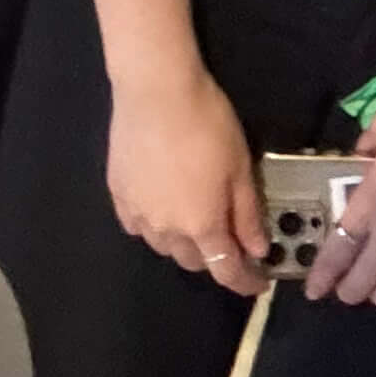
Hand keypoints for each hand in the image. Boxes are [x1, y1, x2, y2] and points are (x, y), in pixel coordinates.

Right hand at [105, 63, 266, 297]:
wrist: (156, 94)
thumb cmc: (207, 126)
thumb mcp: (240, 168)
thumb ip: (248, 214)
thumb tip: (256, 250)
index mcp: (201, 226)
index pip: (225, 270)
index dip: (244, 282)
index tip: (258, 282)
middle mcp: (166, 231)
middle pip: (193, 261)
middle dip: (215, 257)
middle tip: (231, 238)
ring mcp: (137, 215)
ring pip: (164, 246)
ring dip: (184, 242)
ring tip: (196, 218)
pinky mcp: (117, 196)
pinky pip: (138, 226)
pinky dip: (155, 226)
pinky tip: (163, 208)